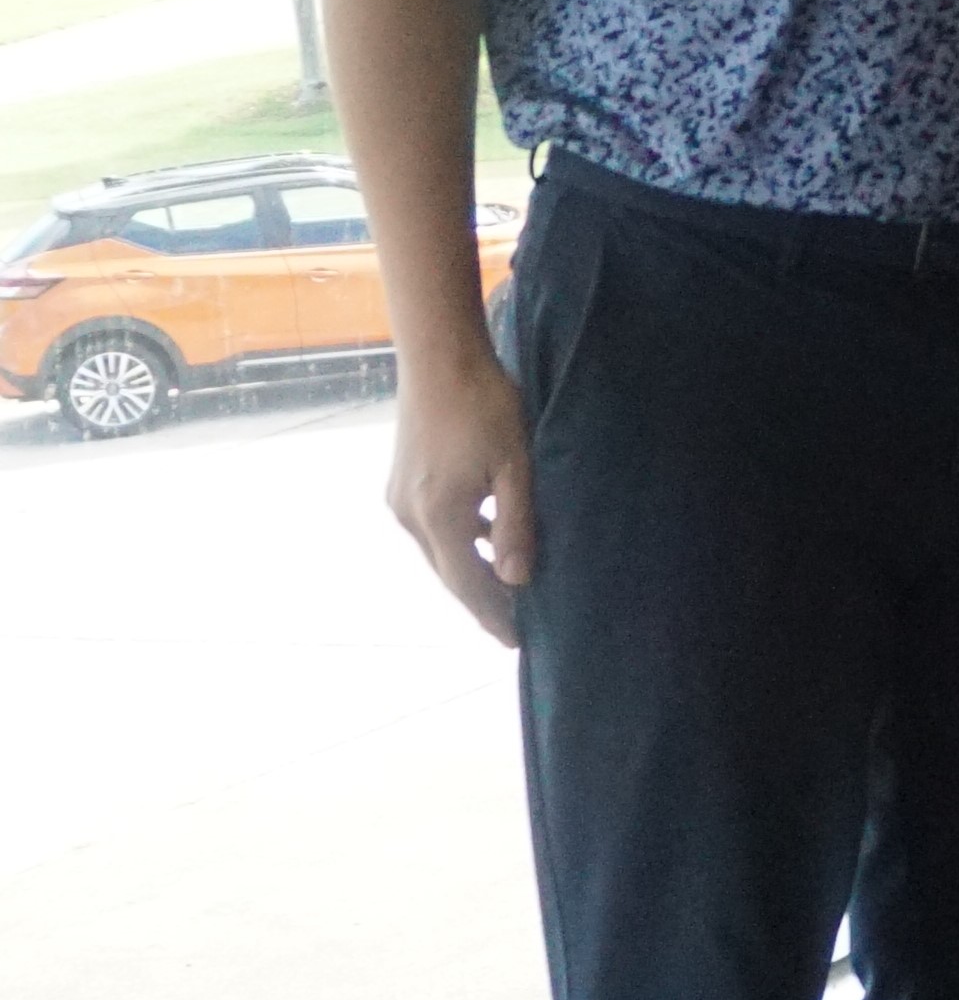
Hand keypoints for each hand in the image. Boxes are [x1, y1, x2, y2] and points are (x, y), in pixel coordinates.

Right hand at [386, 352, 536, 644]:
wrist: (440, 357)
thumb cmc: (487, 405)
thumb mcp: (517, 466)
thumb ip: (517, 525)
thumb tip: (518, 580)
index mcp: (439, 515)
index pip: (468, 583)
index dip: (491, 614)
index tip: (514, 641)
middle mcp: (409, 515)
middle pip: (449, 573)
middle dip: (481, 600)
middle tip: (513, 626)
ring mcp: (399, 498)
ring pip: (439, 551)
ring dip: (470, 570)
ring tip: (506, 589)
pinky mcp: (400, 482)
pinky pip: (432, 527)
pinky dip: (460, 541)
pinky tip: (488, 538)